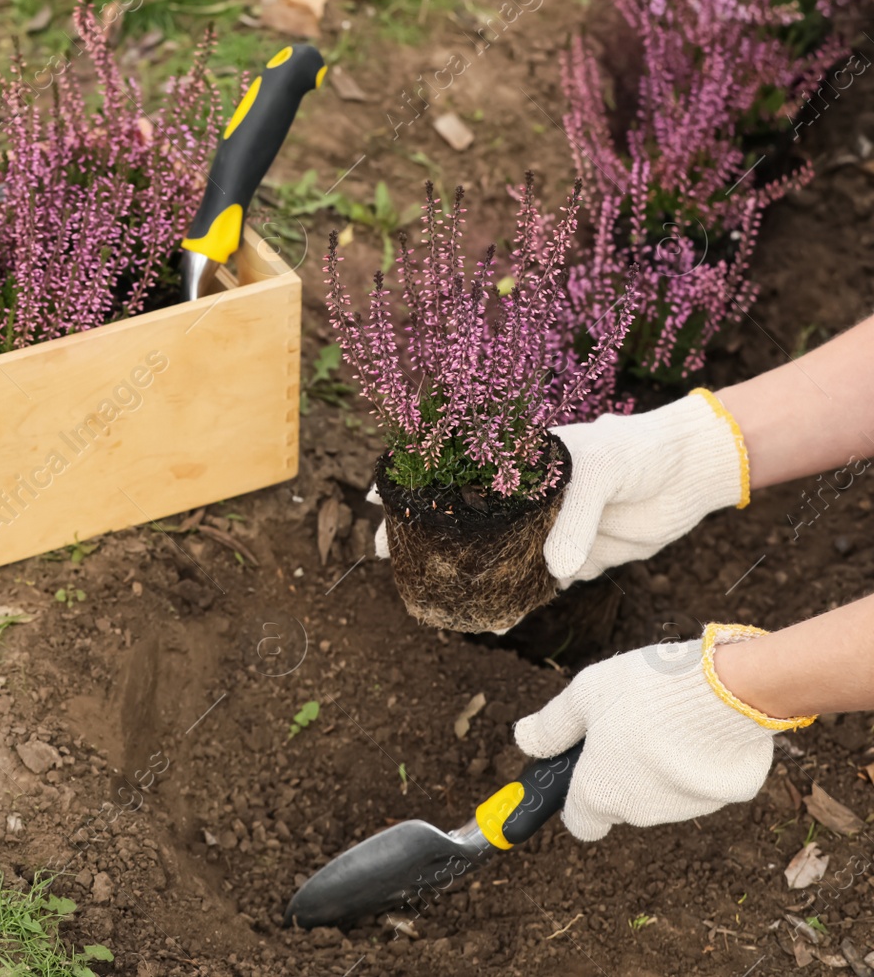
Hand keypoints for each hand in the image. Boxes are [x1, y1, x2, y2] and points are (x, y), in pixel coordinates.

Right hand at [365, 391, 744, 579]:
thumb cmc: (638, 452)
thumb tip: (554, 569)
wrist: (692, 475)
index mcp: (518, 463)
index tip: (379, 502)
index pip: (455, 473)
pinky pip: (537, 587)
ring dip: (470, 579)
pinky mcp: (575, 561)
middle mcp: (525, 499)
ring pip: (496, 559)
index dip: (416, 488)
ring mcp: (547, 531)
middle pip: (465, 522)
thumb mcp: (601, 470)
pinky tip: (496, 620)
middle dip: (430, 542)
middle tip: (394, 563)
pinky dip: (517, 604)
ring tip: (440, 600)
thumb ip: (573, 517)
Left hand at [513, 625, 812, 840]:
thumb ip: (552, 725)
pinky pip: (701, 780)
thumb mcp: (582, 697)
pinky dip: (696, 759)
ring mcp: (687, 808)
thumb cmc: (644, 692)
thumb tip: (524, 741)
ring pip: (662, 791)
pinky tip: (700, 724)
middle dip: (618, 771)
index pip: (579, 822)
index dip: (574, 799)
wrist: (727, 690)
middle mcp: (641, 813)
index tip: (576, 771)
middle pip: (620, 802)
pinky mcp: (727, 797)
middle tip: (624, 723)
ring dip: (657, 765)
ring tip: (664, 717)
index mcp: (599, 794)